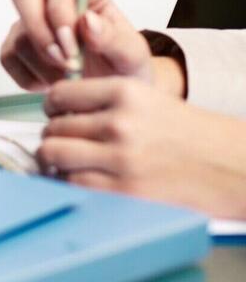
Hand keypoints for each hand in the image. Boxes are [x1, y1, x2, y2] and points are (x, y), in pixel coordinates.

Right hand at [0, 0, 183, 94]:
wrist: (108, 95)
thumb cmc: (122, 68)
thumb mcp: (132, 55)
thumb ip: (113, 37)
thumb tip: (87, 20)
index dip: (61, 8)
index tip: (75, 42)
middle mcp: (49, 1)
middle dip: (40, 31)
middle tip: (64, 61)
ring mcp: (27, 25)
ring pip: (19, 36)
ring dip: (44, 64)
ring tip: (70, 79)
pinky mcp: (13, 49)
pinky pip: (9, 58)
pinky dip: (31, 77)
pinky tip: (53, 83)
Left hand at [39, 77, 245, 219]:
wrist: (232, 166)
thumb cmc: (190, 135)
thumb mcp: (148, 100)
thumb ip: (105, 102)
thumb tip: (58, 112)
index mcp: (125, 92)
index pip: (59, 95)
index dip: (53, 107)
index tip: (56, 115)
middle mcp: (118, 122)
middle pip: (53, 128)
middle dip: (54, 136)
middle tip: (66, 143)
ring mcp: (119, 157)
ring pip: (53, 155)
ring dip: (54, 161)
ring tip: (68, 163)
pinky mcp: (122, 189)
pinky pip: (72, 183)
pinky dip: (70, 182)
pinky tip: (84, 179)